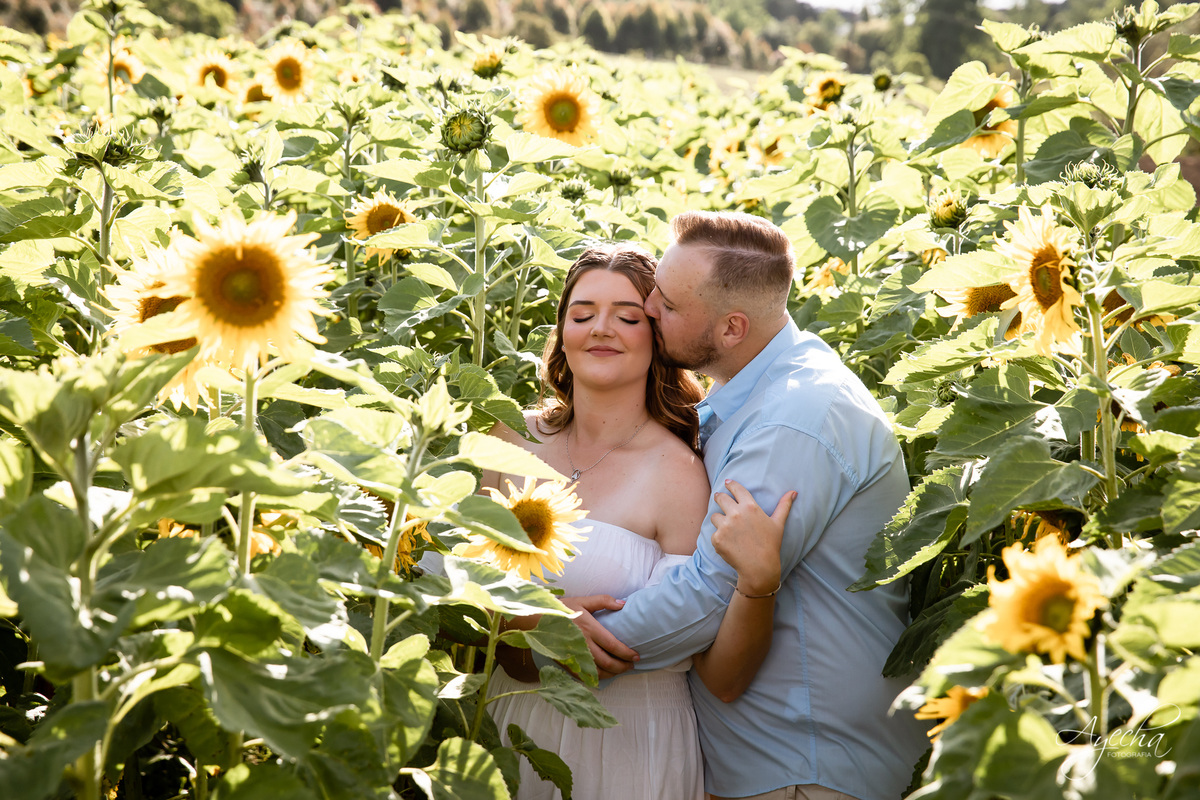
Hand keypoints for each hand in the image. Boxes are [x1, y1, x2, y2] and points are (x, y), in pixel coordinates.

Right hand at [562, 594, 638, 677]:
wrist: (536, 621)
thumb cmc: (561, 609)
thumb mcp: (582, 601)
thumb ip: (603, 601)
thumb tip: (623, 604)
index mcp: (589, 629)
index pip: (612, 645)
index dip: (626, 653)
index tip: (636, 656)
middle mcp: (583, 645)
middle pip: (607, 662)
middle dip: (622, 666)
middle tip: (631, 665)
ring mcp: (574, 657)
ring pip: (597, 672)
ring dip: (612, 674)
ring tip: (620, 670)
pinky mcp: (567, 664)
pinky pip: (585, 676)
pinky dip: (597, 678)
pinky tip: (604, 675)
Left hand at [710, 480, 794, 595]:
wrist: (759, 567)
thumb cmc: (770, 544)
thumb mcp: (778, 523)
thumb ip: (784, 505)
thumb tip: (794, 492)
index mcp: (750, 506)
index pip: (736, 489)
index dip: (731, 484)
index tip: (727, 482)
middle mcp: (735, 513)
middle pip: (721, 498)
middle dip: (719, 497)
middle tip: (719, 497)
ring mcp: (724, 526)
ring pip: (715, 516)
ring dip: (719, 520)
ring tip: (726, 527)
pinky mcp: (716, 538)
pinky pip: (713, 533)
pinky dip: (719, 537)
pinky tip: (729, 543)